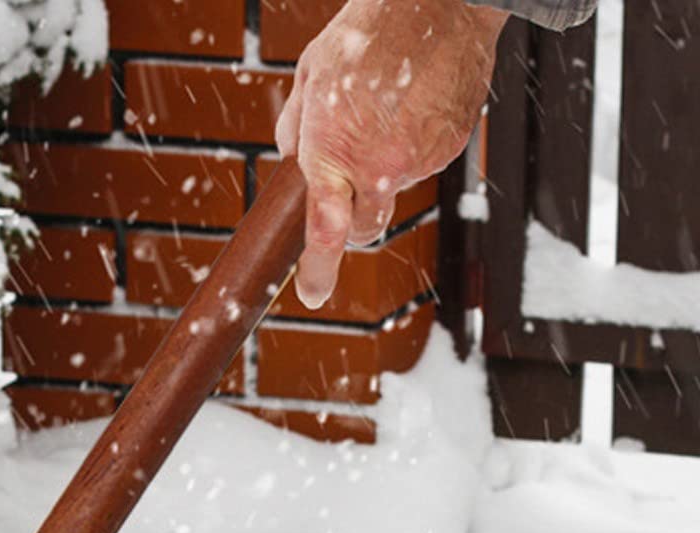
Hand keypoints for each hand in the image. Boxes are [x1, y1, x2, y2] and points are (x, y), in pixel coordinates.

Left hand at [275, 0, 508, 307]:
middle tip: (346, 188)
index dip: (317, 271)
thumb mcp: (309, 76)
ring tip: (385, 114)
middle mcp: (378, 168)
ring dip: (384, 172)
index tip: (312, 293)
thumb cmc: (368, 33)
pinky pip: (423, 165)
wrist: (439, 1)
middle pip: (362, 230)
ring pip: (393, 194)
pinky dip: (414, 147)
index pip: (323, 233)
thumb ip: (296, 128)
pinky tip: (413, 106)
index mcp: (333, 154)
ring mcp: (419, 161)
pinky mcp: (451, 148)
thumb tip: (292, 159)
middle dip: (351, 220)